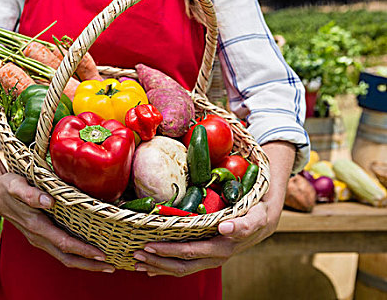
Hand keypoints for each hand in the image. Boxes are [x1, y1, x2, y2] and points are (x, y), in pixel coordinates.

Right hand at [0, 173, 115, 272]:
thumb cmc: (7, 186)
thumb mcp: (16, 185)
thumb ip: (30, 194)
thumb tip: (49, 202)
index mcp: (36, 225)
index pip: (64, 243)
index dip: (83, 250)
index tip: (100, 254)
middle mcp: (38, 237)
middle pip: (66, 258)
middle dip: (89, 265)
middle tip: (110, 267)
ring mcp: (39, 239)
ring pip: (64, 257)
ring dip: (85, 263)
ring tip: (105, 264)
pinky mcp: (41, 236)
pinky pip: (61, 250)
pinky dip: (77, 255)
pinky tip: (89, 252)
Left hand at [132, 141, 295, 276]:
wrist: (264, 215)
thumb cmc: (255, 192)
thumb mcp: (256, 180)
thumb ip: (239, 165)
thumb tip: (210, 136)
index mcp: (252, 222)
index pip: (247, 226)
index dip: (237, 228)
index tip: (224, 226)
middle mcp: (234, 242)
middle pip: (204, 253)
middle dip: (174, 252)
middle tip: (149, 247)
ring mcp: (219, 253)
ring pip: (191, 265)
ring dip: (163, 264)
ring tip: (139, 257)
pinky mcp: (208, 257)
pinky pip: (186, 267)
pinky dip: (165, 268)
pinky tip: (147, 268)